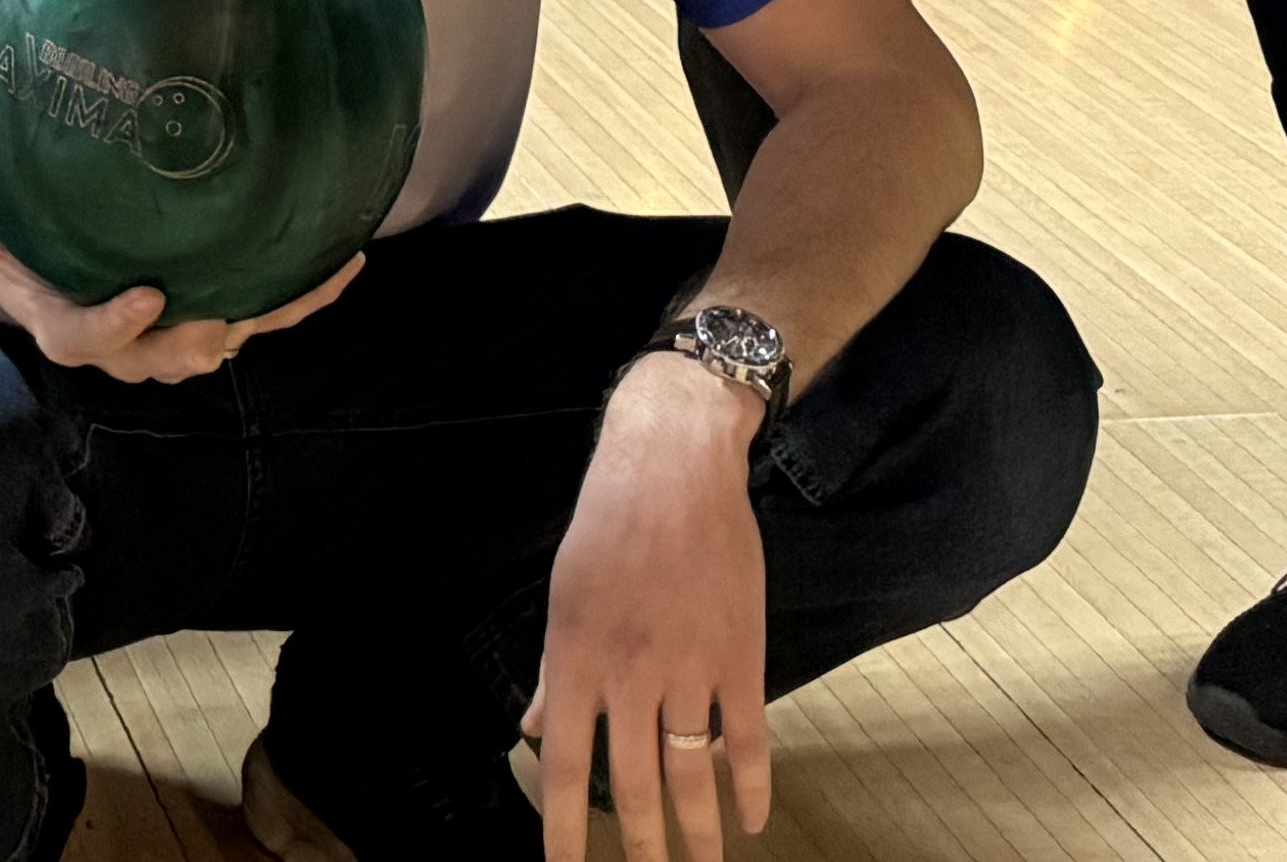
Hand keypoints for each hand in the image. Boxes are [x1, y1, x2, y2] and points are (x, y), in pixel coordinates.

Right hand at [0, 218, 360, 385]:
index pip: (82, 341)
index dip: (114, 327)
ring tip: (313, 278)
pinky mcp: (210, 308)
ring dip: (263, 317)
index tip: (146, 296)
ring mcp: (171, 330)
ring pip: (218, 340)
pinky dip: (302, 294)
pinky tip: (347, 261)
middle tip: (217, 323)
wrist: (36, 250)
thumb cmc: (8, 237)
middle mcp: (124, 343)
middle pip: (161, 359)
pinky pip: (260, 310)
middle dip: (191, 342)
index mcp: (64, 324)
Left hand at [529, 354, 775, 861]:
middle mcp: (630, 671)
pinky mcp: (740, 654)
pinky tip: (750, 821)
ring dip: (697, 832)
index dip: (564, 829)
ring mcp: (689, 665)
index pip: (565, 765)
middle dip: (641, 845)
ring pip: (691, 771)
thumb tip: (536, 732)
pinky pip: (747, 737)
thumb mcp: (566, 592)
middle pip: (632, 782)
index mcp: (577, 656)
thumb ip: (557, 672)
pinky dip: (749, 785)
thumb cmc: (610, 521)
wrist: (675, 463)